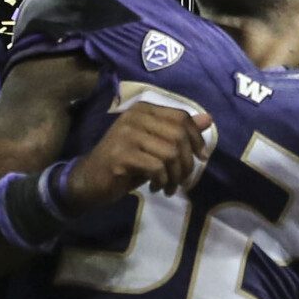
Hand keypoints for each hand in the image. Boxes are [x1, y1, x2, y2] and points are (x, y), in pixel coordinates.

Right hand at [65, 98, 214, 209]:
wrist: (90, 179)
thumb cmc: (125, 162)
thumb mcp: (154, 145)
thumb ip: (178, 132)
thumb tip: (208, 119)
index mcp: (143, 110)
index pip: (181, 117)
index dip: (196, 138)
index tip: (200, 158)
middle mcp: (134, 117)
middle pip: (178, 135)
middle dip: (187, 162)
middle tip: (182, 179)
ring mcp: (126, 135)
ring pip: (170, 152)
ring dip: (175, 176)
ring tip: (168, 186)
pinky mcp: (121, 155)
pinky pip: (156, 167)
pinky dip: (162, 181)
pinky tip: (156, 188)